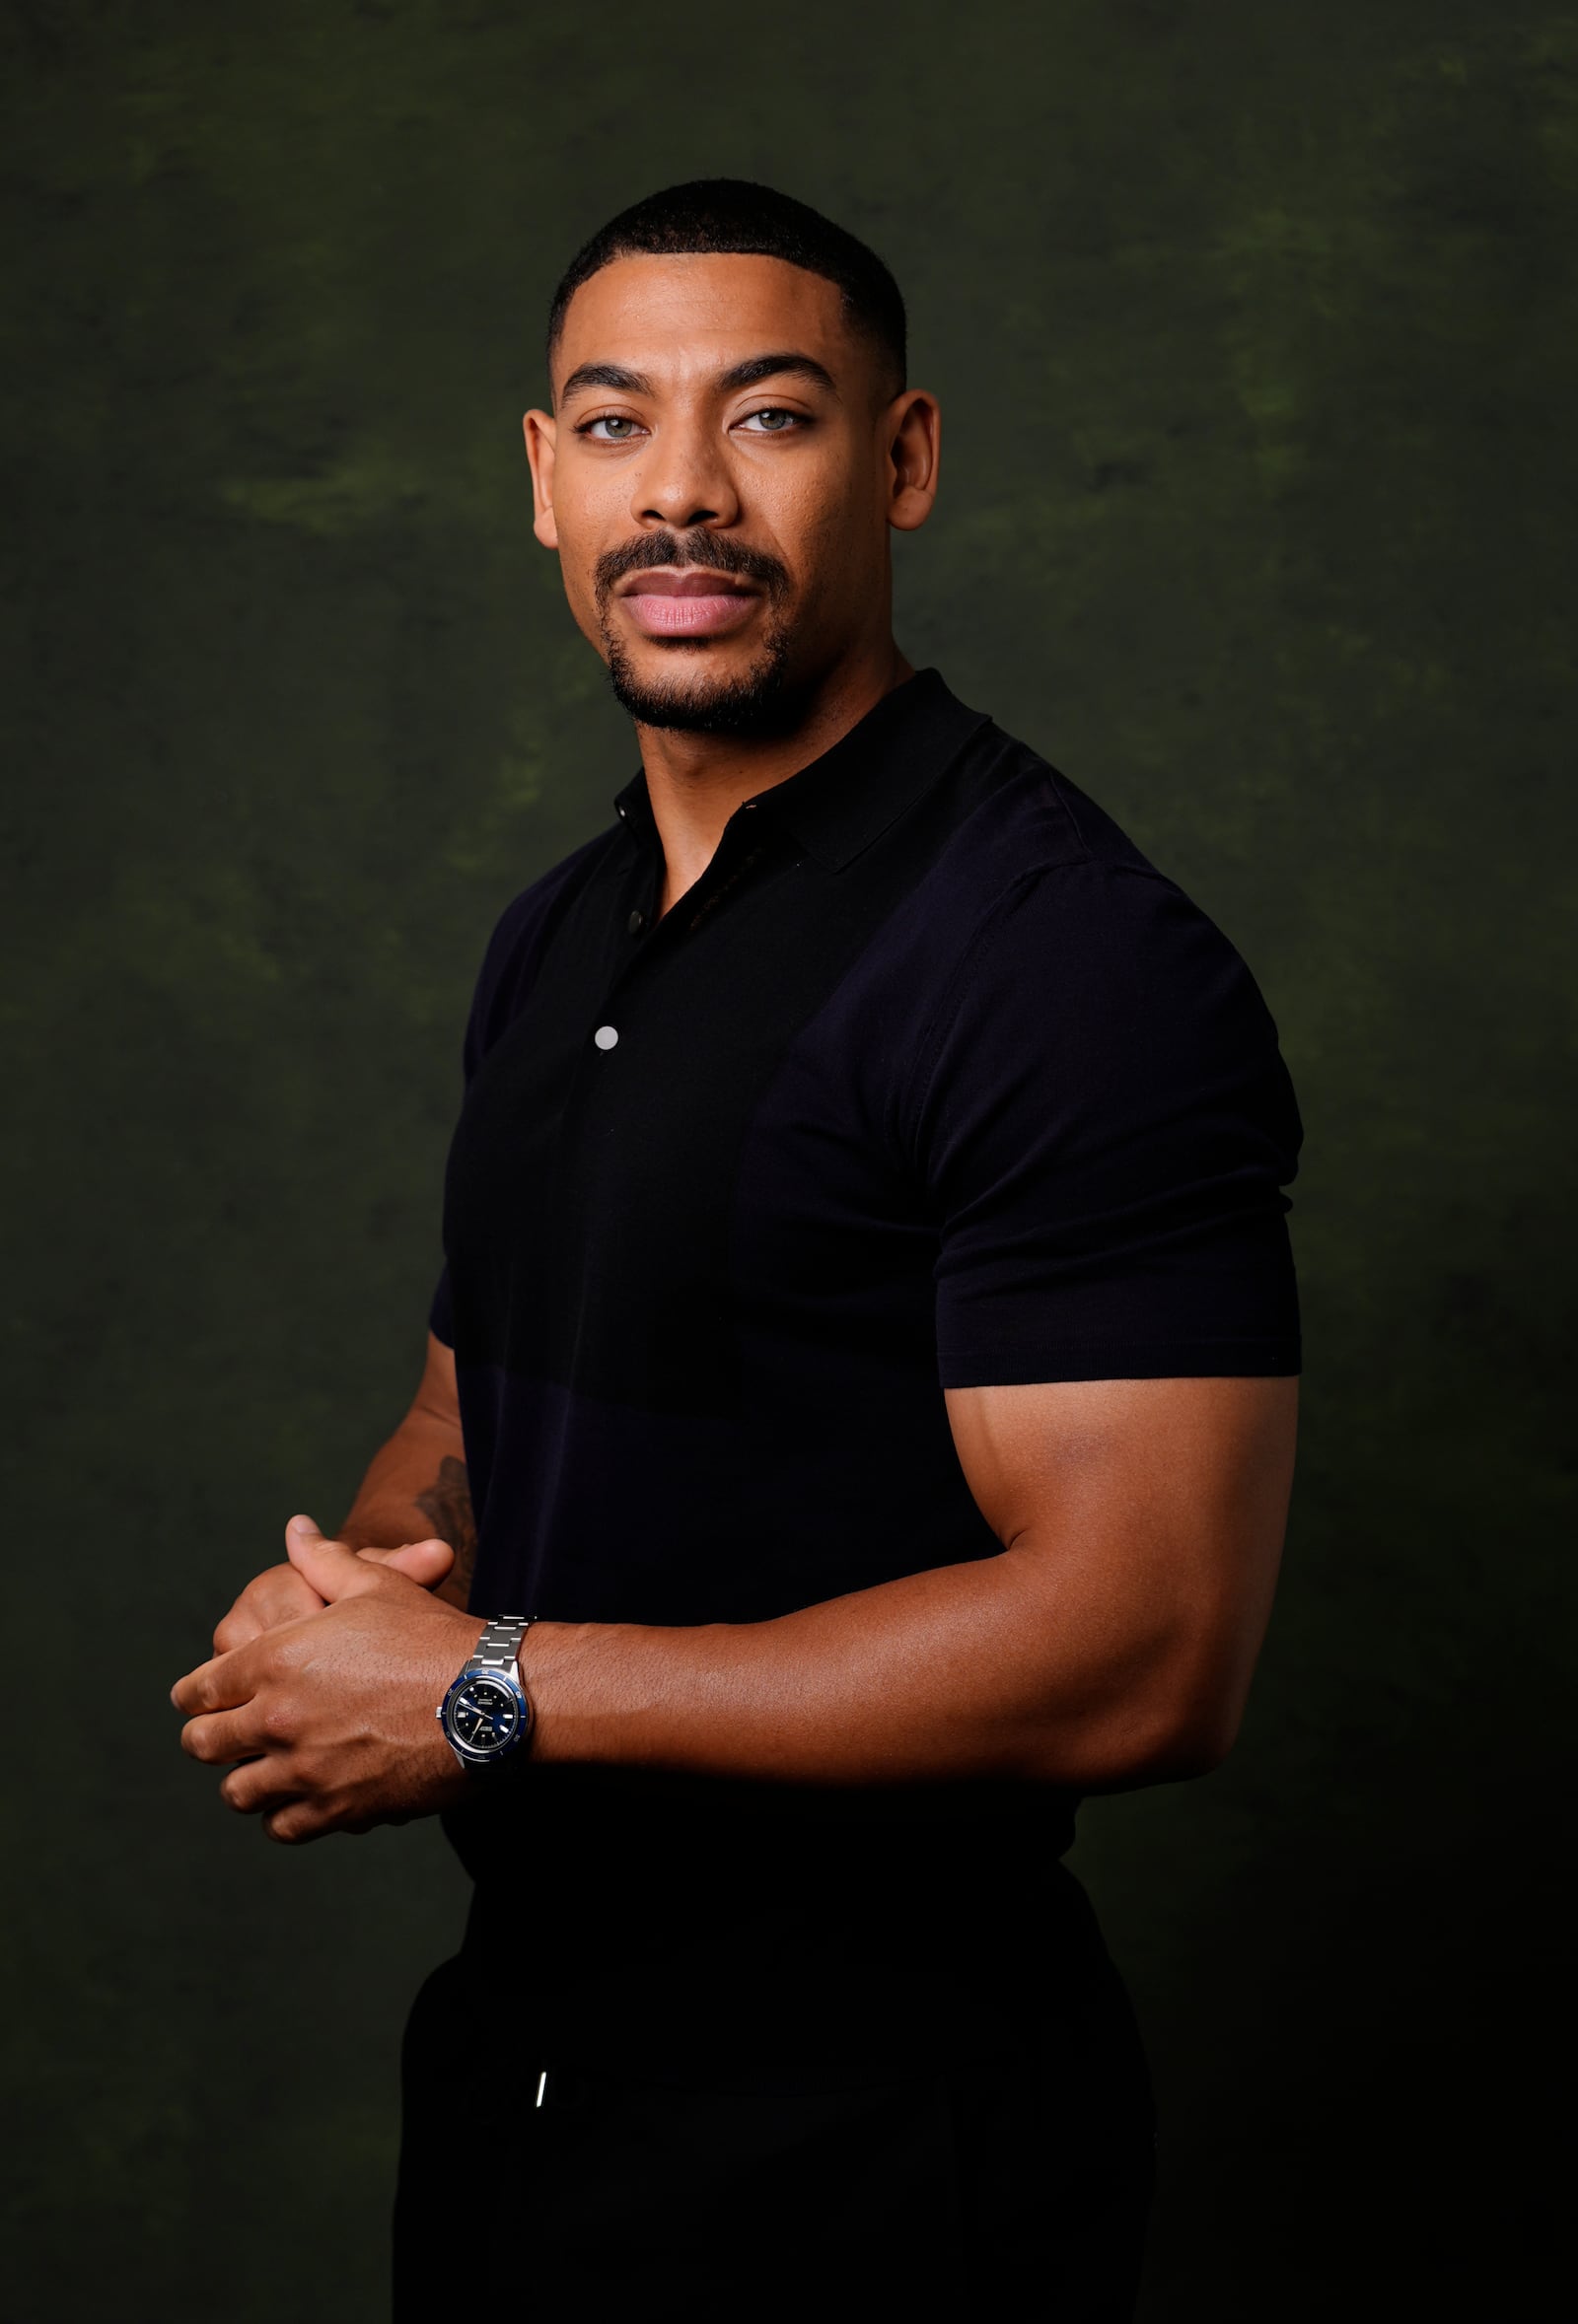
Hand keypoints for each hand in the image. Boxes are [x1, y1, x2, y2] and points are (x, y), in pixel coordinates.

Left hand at [172, 1519, 484, 1843]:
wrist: (487, 1698)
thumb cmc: (431, 1635)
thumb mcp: (376, 1583)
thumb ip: (324, 1560)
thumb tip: (295, 1530)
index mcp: (276, 1660)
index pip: (198, 1689)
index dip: (194, 1692)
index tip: (200, 1696)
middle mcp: (278, 1719)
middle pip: (203, 1744)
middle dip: (209, 1735)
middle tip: (225, 1731)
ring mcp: (306, 1771)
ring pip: (237, 1793)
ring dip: (245, 1778)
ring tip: (263, 1768)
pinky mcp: (338, 1810)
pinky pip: (283, 1827)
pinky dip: (284, 1815)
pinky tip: (300, 1797)